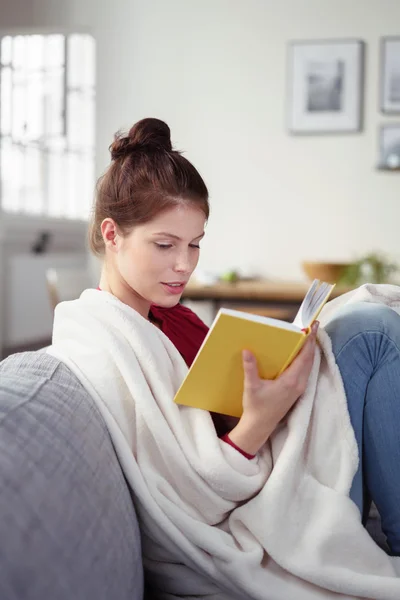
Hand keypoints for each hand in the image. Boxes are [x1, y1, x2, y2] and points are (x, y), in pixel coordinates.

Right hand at [228, 321, 318, 454]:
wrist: (260, 426)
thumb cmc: (256, 407)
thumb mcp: (251, 387)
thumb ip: (250, 368)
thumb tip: (247, 350)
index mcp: (291, 381)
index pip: (304, 356)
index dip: (309, 340)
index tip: (312, 327)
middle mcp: (299, 383)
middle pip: (310, 359)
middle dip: (311, 342)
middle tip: (311, 326)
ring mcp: (299, 388)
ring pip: (308, 365)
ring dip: (309, 350)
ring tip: (307, 336)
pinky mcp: (296, 390)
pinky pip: (305, 370)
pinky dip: (305, 359)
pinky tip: (299, 353)